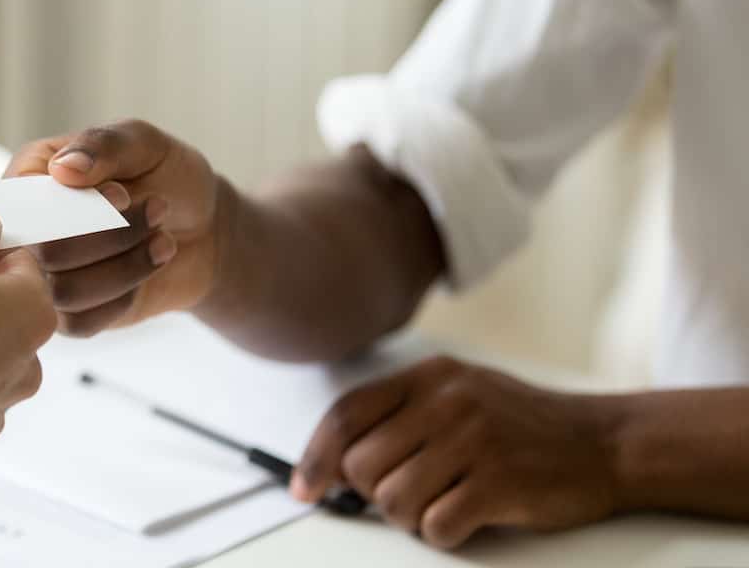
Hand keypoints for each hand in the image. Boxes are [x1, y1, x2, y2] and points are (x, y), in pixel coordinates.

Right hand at [5, 119, 223, 335]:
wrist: (203, 228)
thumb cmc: (165, 176)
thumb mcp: (143, 144)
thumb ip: (104, 146)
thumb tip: (63, 168)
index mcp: (28, 177)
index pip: (23, 204)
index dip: (71, 207)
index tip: (123, 194)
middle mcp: (28, 229)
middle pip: (44, 252)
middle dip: (111, 235)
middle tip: (159, 208)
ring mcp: (44, 277)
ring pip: (64, 292)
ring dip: (125, 266)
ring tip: (162, 239)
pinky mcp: (70, 314)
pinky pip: (82, 322)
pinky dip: (124, 296)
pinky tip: (148, 268)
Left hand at [291, 356, 619, 548]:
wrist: (607, 442)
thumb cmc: (524, 426)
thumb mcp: (459, 394)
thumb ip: (401, 416)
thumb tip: (336, 461)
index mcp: (429, 376)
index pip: (346, 414)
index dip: (316, 457)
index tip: (304, 488)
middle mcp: (447, 401)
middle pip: (362, 465)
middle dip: (376, 494)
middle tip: (413, 494)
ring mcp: (473, 439)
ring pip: (392, 500)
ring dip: (410, 517)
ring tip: (443, 504)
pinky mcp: (498, 481)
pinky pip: (435, 526)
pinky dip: (443, 533)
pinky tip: (469, 516)